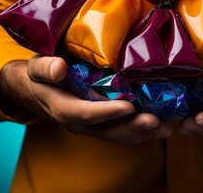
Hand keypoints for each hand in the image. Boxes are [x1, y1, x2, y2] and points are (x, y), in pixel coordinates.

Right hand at [0, 55, 172, 143]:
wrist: (37, 89)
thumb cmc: (40, 75)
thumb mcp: (36, 68)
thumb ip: (44, 68)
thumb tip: (58, 67)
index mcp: (64, 108)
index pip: (86, 113)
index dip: (107, 112)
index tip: (128, 106)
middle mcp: (80, 122)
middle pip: (109, 130)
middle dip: (133, 127)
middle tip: (156, 121)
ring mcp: (93, 126)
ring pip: (120, 134)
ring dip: (144, 132)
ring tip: (166, 127)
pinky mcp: (104, 124)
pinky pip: (124, 131)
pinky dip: (144, 131)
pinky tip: (163, 125)